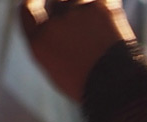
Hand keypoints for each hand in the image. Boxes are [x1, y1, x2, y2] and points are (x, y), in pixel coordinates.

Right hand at [18, 0, 135, 100]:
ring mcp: (75, 12)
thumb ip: (50, 43)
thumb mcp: (58, 70)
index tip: (37, 0)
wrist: (119, 86)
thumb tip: (52, 23)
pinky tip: (111, 26)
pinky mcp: (99, 6)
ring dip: (88, 11)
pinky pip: (100, 1)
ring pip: (78, 0)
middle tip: (87, 34)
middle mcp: (53, 24)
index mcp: (39, 42)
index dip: (33, 3)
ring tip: (103, 36)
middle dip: (68, 13)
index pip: (27, 10)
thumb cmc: (90, 85)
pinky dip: (105, 9)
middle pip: (57, 4)